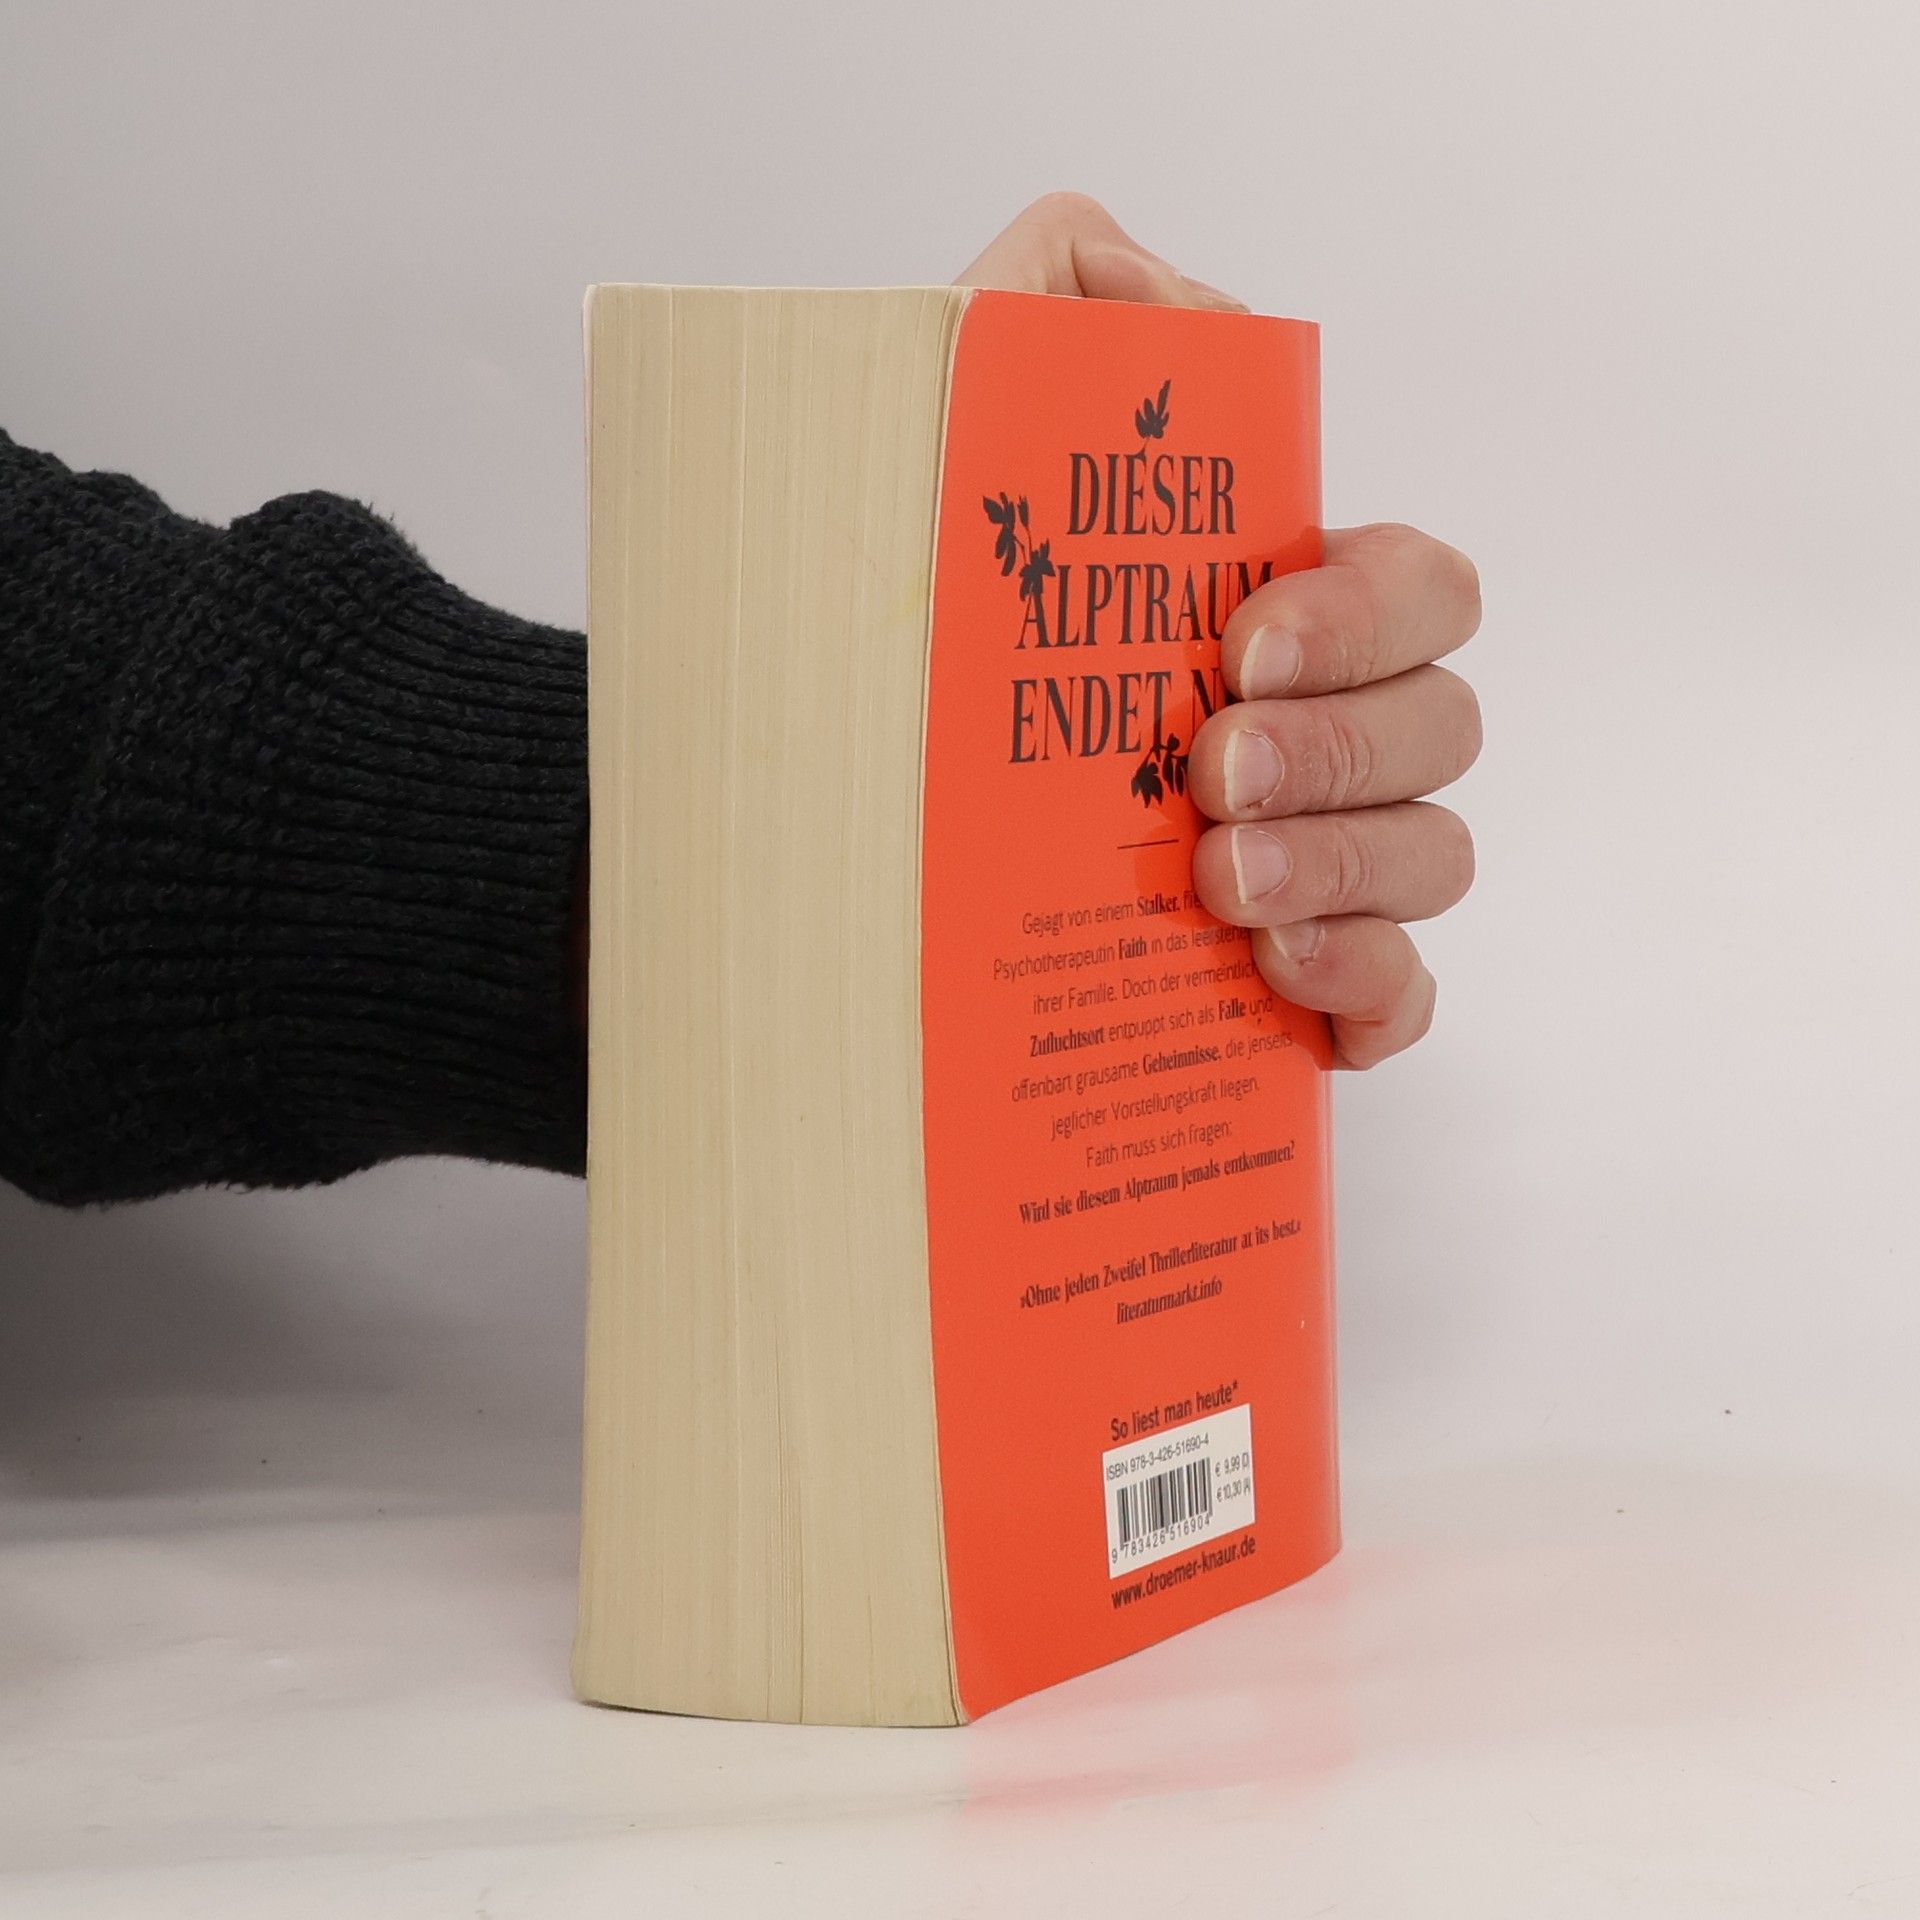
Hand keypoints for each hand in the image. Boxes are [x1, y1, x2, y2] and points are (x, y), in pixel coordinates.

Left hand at [957, 194, 1481, 1068]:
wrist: (813, 828)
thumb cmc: (896, 639)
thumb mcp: (934, 446)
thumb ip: (1037, 310)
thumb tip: (1156, 296)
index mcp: (1272, 619)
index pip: (1418, 588)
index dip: (1366, 613)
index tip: (1242, 644)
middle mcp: (1318, 737)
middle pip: (1442, 724)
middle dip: (1342, 746)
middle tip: (1211, 774)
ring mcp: (1319, 866)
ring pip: (1436, 854)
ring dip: (1347, 866)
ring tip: (1218, 887)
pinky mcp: (1297, 990)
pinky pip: (1401, 998)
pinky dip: (1367, 989)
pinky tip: (1272, 977)